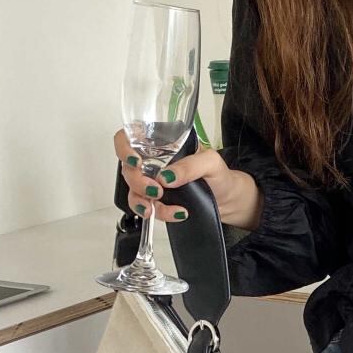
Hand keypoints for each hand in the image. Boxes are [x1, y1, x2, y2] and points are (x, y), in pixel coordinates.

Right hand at [113, 128, 261, 235]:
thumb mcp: (211, 162)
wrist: (228, 200)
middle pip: (128, 169)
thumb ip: (191, 165)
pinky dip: (159, 213)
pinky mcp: (157, 202)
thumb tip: (167, 177)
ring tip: (160, 206)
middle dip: (137, 182)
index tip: (136, 162)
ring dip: (143, 202)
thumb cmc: (219, 175)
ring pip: (133, 192)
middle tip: (157, 190)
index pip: (129, 138)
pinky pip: (146, 209)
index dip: (124, 148)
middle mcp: (152, 162)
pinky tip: (176, 213)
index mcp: (161, 144)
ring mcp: (152, 183)